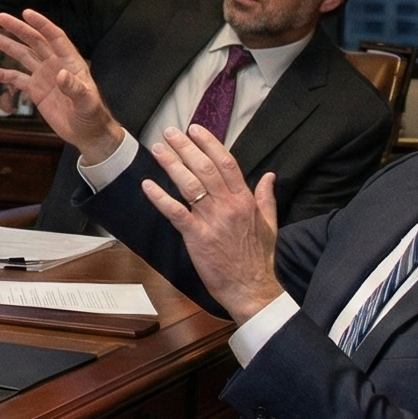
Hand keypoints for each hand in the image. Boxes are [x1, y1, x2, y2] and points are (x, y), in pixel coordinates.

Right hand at [0, 9, 124, 159]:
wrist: (87, 133)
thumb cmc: (92, 115)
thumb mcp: (87, 102)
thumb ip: (75, 88)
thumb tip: (60, 75)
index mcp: (70, 62)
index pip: (55, 37)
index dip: (42, 25)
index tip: (26, 13)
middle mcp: (56, 64)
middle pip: (35, 41)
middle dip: (18, 29)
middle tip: (0, 17)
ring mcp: (44, 76)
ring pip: (23, 56)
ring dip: (7, 46)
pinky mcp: (36, 90)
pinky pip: (17, 79)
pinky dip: (3, 75)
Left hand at [140, 126, 282, 321]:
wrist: (251, 288)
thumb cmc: (259, 258)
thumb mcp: (270, 224)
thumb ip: (267, 197)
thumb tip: (270, 175)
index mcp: (245, 200)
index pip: (226, 163)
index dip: (209, 144)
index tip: (195, 129)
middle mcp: (229, 205)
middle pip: (204, 168)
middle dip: (185, 147)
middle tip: (169, 132)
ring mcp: (212, 220)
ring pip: (189, 185)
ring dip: (171, 164)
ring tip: (157, 149)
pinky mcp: (197, 236)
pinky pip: (175, 212)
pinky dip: (160, 197)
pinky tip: (147, 184)